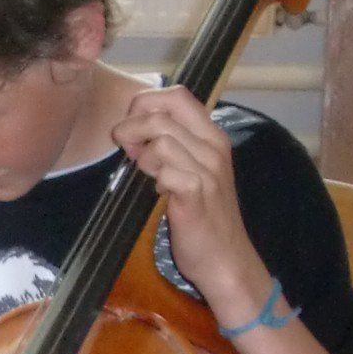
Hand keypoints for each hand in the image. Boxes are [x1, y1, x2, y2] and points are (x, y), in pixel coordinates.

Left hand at [109, 87, 272, 323]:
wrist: (226, 258)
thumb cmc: (204, 216)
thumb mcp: (193, 171)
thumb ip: (172, 146)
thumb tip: (133, 129)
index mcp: (212, 136)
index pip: (177, 95)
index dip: (145, 103)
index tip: (132, 127)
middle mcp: (214, 147)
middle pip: (162, 113)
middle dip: (132, 127)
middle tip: (126, 150)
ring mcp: (208, 170)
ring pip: (161, 140)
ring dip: (141, 156)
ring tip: (143, 173)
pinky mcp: (197, 195)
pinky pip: (166, 171)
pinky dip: (153, 179)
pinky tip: (156, 192)